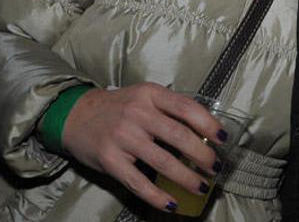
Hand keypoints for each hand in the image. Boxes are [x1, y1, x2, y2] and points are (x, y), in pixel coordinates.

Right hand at [61, 83, 225, 212]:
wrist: (75, 115)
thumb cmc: (118, 107)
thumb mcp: (144, 96)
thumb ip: (170, 107)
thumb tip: (205, 127)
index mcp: (150, 95)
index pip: (186, 108)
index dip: (208, 124)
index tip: (222, 138)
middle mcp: (137, 114)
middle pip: (179, 136)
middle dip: (202, 155)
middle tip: (215, 167)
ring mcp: (123, 137)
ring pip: (163, 162)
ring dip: (187, 178)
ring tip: (201, 186)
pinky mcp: (110, 160)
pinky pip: (139, 182)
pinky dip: (158, 196)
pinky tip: (172, 203)